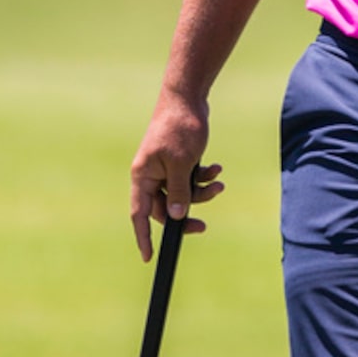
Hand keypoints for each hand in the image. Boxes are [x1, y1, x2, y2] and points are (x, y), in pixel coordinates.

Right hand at [129, 97, 224, 259]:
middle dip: (187, 212)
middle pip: (165, 207)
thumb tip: (175, 217)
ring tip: (218, 182)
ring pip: (182, 194)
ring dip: (201, 192)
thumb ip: (179, 192)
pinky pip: (190, 180)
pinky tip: (215, 168)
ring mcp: (165, 168)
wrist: (189, 99)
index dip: (142, 236)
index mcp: (143, 176)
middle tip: (203, 226)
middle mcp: (151, 174)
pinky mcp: (179, 162)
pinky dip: (204, 177)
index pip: (140, 213)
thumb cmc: (180, 128)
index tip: (148, 257)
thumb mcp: (182, 164)